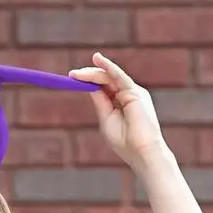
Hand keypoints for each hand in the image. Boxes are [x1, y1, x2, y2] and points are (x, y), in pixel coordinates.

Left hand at [68, 52, 168, 169]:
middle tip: (71, 74)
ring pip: (110, 77)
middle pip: (105, 79)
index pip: (102, 86)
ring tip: (76, 73)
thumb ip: (100, 101)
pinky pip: (120, 76)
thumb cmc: (124, 141)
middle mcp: (126, 94)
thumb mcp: (106, 118)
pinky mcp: (136, 92)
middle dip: (88, 74)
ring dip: (93, 72)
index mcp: (118, 102)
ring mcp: (132, 92)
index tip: (72, 77)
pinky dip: (109, 68)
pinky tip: (99, 60)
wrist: (141, 151)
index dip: (88, 80)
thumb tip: (90, 86)